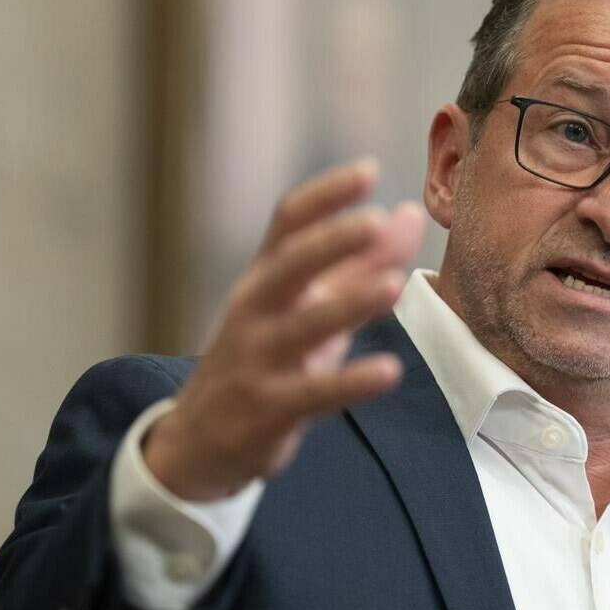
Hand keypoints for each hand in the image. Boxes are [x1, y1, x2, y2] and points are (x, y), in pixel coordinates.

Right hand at [143, 159, 425, 499]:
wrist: (199, 439)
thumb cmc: (269, 356)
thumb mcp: (310, 306)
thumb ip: (363, 262)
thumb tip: (410, 214)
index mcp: (264, 276)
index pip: (287, 221)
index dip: (325, 195)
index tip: (368, 171)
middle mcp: (254, 310)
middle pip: (288, 266)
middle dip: (330, 242)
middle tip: (375, 221)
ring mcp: (256, 360)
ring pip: (302, 328)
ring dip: (347, 305)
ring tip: (393, 285)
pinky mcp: (267, 410)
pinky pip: (312, 393)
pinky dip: (350, 382)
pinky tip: (389, 371)